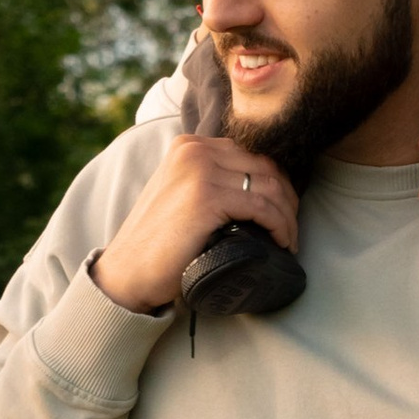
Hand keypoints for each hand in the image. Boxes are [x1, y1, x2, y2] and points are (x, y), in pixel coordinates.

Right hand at [92, 134, 299, 314]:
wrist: (127, 272)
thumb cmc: (158, 243)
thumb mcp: (182, 195)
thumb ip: (210, 181)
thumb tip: (259, 188)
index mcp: (190, 145)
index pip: (252, 155)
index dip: (277, 183)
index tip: (286, 211)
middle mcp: (195, 149)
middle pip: (265, 168)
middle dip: (287, 199)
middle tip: (292, 229)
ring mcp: (199, 170)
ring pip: (269, 187)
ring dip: (288, 216)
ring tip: (289, 240)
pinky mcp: (206, 197)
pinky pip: (261, 207)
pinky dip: (279, 225)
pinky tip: (282, 242)